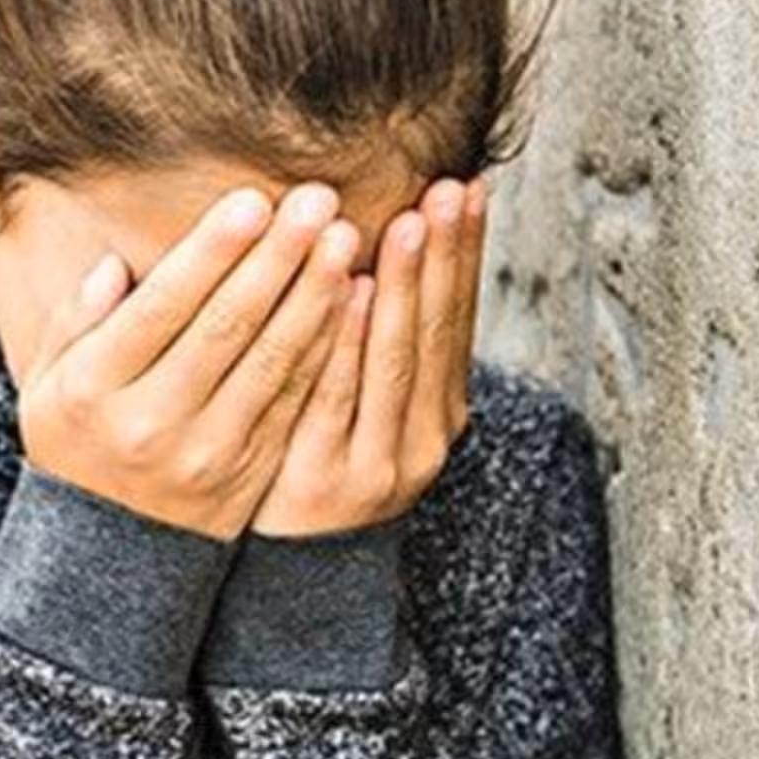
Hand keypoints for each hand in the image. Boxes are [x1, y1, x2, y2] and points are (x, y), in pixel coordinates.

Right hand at [17, 184, 357, 539]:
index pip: (162, 306)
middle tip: (318, 201)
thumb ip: (76, 319)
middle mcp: (152, 421)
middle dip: (277, 258)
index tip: (254, 200)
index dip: (212, 252)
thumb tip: (115, 265)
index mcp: (95, 388)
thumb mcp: (48, 381)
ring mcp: (207, 451)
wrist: (107, 553)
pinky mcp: (251, 470)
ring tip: (346, 238)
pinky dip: (328, 348)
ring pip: (271, 361)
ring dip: (314, 295)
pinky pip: (295, 400)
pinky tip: (352, 302)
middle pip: (226, 327)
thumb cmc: (77, 440)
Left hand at [248, 175, 487, 536]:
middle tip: (446, 191)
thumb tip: (387, 238)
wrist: (290, 570)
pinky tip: (354, 292)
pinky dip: (350, 343)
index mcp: (439, 410)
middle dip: (444, 256)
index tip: (467, 188)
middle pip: (436, 331)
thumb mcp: (367, 404)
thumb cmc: (322, 461)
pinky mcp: (327, 480)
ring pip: (396, 359)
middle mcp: (424, 436)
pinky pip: (337, 396)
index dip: (465, 253)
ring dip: (404, 287)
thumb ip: (377, 337)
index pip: (457, 316)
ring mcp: (380, 462)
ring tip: (410, 223)